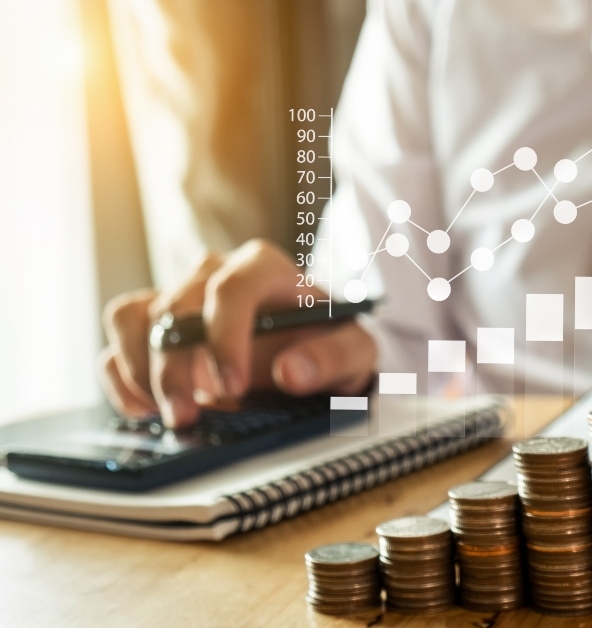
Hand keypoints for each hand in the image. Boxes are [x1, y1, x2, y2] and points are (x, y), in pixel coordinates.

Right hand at [99, 239, 376, 427]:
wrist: (308, 350)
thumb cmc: (328, 343)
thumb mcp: (351, 352)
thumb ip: (331, 358)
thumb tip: (292, 371)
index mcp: (264, 268)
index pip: (232, 288)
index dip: (225, 337)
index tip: (231, 386)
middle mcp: (213, 272)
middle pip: (176, 308)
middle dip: (177, 368)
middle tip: (189, 416)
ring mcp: (178, 296)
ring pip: (135, 317)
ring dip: (142, 370)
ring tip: (170, 414)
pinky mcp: (153, 324)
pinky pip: (119, 338)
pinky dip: (121, 375)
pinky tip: (145, 408)